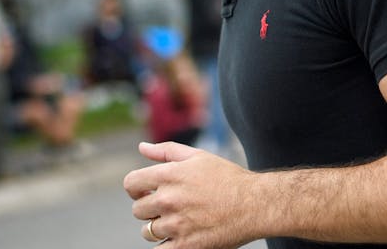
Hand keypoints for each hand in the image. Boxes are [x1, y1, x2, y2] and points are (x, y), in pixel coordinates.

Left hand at [124, 142, 261, 247]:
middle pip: (138, 210)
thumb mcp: (198, 157)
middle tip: (171, 209)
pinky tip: (179, 238)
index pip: (131, 183)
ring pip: (148, 232)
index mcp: (169, 175)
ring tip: (181, 222)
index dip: (136, 188)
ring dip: (159, 229)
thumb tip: (142, 147)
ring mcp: (175, 224)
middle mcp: (168, 199)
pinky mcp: (185, 246)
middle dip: (150, 209)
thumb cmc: (228, 179)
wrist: (256, 205)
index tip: (147, 192)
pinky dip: (166, 246)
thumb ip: (166, 151)